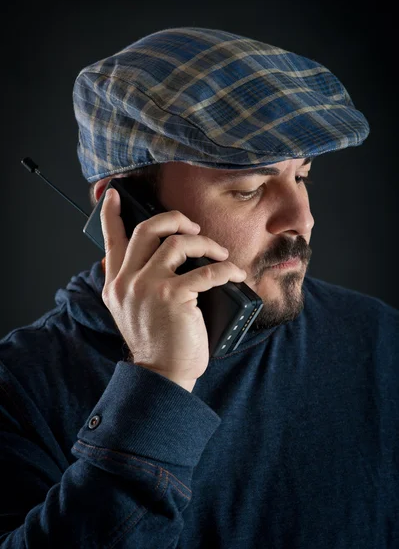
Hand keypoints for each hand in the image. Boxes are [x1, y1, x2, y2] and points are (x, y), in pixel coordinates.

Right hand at [100, 188, 246, 391]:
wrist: (161, 375)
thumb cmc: (156, 342)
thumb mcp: (131, 311)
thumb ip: (134, 284)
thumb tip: (157, 256)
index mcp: (116, 283)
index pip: (111, 239)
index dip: (112, 214)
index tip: (115, 193)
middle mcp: (127, 281)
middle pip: (148, 229)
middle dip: (175, 219)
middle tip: (193, 227)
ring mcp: (148, 287)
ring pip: (178, 243)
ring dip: (206, 244)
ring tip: (220, 254)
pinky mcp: (173, 296)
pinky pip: (206, 271)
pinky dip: (226, 269)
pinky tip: (235, 273)